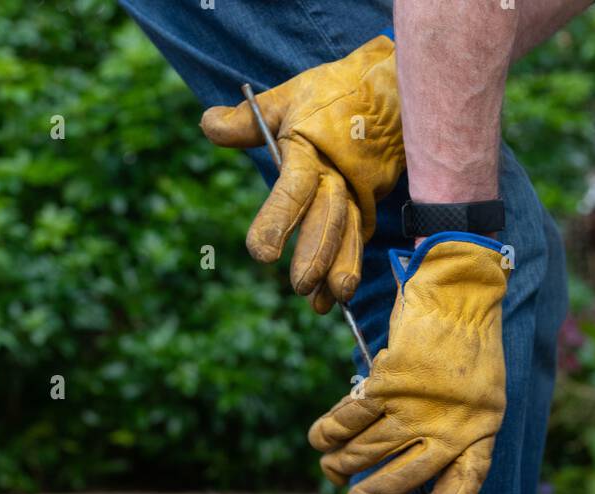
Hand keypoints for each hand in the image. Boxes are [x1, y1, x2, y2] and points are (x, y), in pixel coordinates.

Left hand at [201, 35, 402, 312]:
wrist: (387, 88)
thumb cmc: (328, 94)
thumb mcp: (285, 97)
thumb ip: (246, 119)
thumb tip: (207, 125)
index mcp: (310, 149)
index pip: (293, 188)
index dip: (278, 220)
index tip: (260, 254)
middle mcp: (338, 174)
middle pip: (328, 218)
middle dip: (317, 255)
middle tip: (300, 286)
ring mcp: (359, 191)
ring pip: (351, 235)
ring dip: (340, 269)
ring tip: (326, 303)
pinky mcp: (371, 202)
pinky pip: (360, 238)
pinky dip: (350, 265)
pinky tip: (336, 295)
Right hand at [309, 235, 508, 493]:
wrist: (458, 298)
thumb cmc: (468, 359)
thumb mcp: (482, 406)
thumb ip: (458, 446)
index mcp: (478, 433)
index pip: (466, 483)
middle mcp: (449, 424)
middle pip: (399, 479)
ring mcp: (416, 404)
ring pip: (366, 451)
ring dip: (341, 465)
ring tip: (335, 470)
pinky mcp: (387, 381)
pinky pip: (349, 418)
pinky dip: (328, 432)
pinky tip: (321, 439)